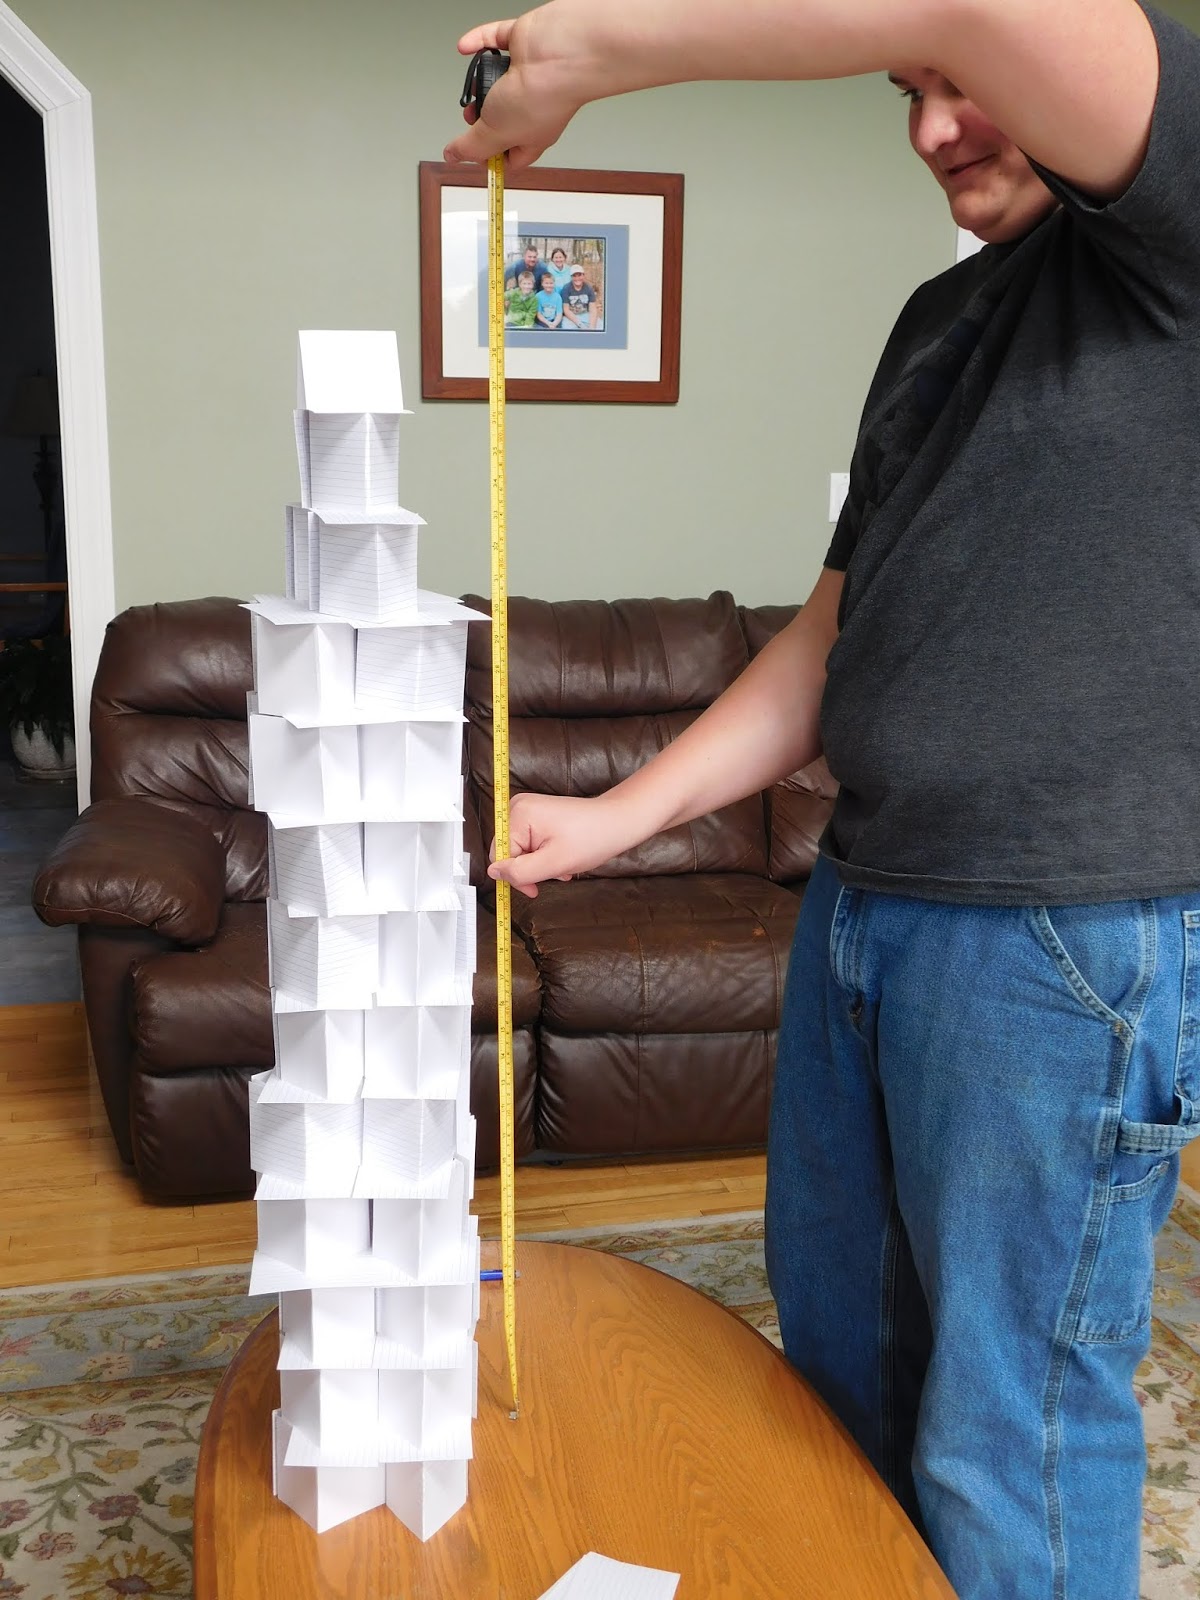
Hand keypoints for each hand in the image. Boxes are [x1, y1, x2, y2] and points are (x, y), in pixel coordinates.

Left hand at [444, 11, 587, 171]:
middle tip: (473, 115)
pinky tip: (467, 47)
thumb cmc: (543, 95)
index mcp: (531, 137)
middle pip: (498, 118)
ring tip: (476, 82)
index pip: (510, 157)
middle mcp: (531, 107)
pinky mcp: (522, 43)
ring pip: (494, 79)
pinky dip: (479, 43)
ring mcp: (526, 74)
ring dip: (478, 80)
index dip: (490, 158)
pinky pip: (494, 41)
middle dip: (479, 117)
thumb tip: (453, 156)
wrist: (560, 51)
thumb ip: (471, 146)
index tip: (473, 153)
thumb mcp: (495, 134)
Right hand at [488, 792, 638, 898]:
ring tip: (563, 865)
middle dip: (532, 870)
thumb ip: (520, 872)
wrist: (618, 822)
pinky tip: (563, 858)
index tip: (535, 888)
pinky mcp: (538, 816)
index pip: (500, 856)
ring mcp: (529, 810)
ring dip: (541, 865)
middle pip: (509, 853)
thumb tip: (494, 874)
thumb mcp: (553, 863)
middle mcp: (519, 807)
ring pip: (521, 852)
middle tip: (556, 873)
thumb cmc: (592, 838)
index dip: (517, 876)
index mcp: (518, 814)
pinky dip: (545, 857)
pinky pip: (531, 844)